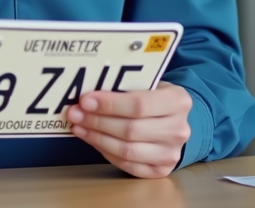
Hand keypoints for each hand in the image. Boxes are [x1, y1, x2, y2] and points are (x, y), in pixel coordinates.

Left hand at [67, 82, 191, 177]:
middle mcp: (178, 130)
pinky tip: (92, 139)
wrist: (173, 119)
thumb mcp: (148, 83)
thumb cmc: (154, 97)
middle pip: (130, 130)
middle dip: (97, 121)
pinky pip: (127, 165)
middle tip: (75, 113)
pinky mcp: (161, 170)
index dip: (109, 104)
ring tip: (79, 126)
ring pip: (127, 150)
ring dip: (97, 138)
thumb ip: (125, 87)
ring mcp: (171, 153)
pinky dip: (105, 152)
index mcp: (178, 101)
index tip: (85, 101)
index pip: (139, 105)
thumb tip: (88, 94)